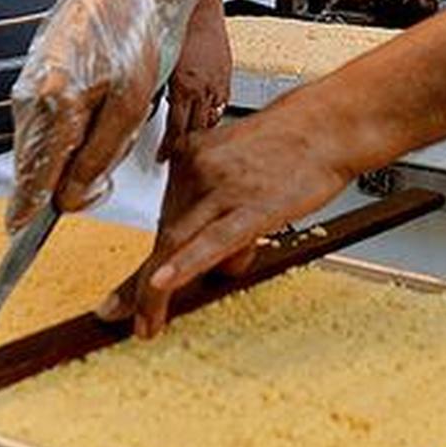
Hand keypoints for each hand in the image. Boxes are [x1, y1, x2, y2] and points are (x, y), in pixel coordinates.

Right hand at [8, 0, 214, 228]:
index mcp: (55, 103)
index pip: (35, 173)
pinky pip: (51, 108)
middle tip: (99, 180)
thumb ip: (98, 155)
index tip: (18, 234)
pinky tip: (104, 101)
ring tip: (116, 119)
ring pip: (47, 134)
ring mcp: (35, 72)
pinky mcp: (44, 60)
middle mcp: (34, 89)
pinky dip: (73, 120)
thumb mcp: (132, 104)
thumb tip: (67, 197)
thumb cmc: (139, 32)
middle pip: (38, 157)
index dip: (29, 207)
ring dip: (74, 145)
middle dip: (66, 176)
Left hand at [98, 92, 353, 337]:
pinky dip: (185, 265)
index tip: (118, 295)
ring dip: (154, 290)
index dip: (141, 262)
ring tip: (146, 324)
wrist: (329, 122)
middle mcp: (198, 170)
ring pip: (176, 242)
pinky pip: (212, 241)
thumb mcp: (236, 161)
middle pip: (163, 235)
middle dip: (138, 284)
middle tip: (116, 315)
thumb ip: (217, 203)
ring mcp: (223, 188)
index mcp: (191, 157)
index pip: (161, 219)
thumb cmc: (293, 143)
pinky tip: (163, 284)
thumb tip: (209, 254)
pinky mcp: (252, 206)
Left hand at [159, 0, 231, 159]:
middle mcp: (203, 88)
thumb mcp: (156, 61)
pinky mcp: (227, 72)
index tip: (164, 158)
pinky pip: (223, 101)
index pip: (177, 131)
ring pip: (213, 118)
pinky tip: (207, 113)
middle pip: (198, 129)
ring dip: (202, 129)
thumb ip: (151, 88)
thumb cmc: (176, 23)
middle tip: (178, 154)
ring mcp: (219, 81)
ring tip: (193, 140)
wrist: (199, 2)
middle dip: (187, 145)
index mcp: (184, 87)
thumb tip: (141, 106)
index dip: (169, 149)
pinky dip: (215, 111)